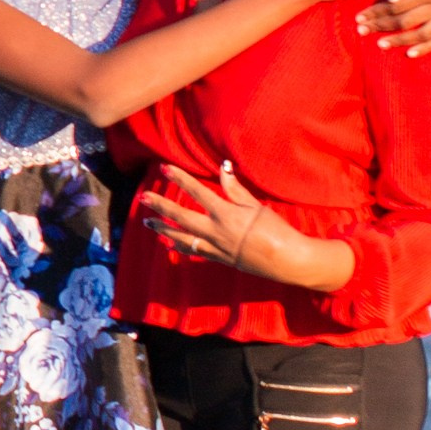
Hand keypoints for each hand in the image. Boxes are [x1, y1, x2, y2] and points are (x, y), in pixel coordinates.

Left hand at [137, 160, 352, 291]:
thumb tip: (223, 169)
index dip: (180, 179)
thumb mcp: (255, 206)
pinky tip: (170, 245)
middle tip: (143, 199)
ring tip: (148, 223)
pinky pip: (195, 252)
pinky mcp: (220, 259)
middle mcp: (216, 231)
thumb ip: (235, 190)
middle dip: (160, 207)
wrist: (287, 260)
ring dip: (163, 229)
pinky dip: (180, 247)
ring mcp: (216, 247)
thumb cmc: (276, 229)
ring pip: (182, 237)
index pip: (197, 192)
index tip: (164, 168)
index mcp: (226, 214)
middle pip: (181, 217)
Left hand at [356, 0, 430, 57]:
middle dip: (381, 27)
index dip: (375, 13)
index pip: (396, 7)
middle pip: (405, 22)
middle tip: (361, 30)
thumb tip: (389, 0)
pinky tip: (409, 53)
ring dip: (400, 41)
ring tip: (380, 44)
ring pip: (422, 35)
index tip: (359, 17)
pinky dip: (426, 48)